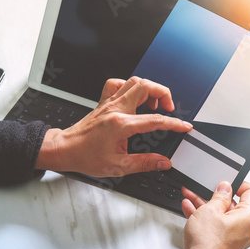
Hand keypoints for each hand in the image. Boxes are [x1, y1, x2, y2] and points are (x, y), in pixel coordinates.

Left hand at [35, 77, 191, 176]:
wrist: (65, 150)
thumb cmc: (86, 157)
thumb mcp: (118, 166)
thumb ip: (144, 163)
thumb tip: (163, 162)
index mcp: (120, 125)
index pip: (154, 120)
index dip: (174, 123)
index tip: (184, 126)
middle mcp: (115, 109)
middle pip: (145, 87)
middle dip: (164, 94)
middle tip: (169, 108)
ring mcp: (109, 103)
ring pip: (134, 82)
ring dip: (149, 89)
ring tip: (155, 105)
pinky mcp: (103, 102)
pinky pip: (118, 84)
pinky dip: (130, 87)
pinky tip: (134, 99)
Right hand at [176, 181, 249, 248]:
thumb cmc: (207, 246)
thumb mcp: (210, 210)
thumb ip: (220, 195)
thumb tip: (225, 187)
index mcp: (248, 218)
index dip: (238, 183)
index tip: (226, 180)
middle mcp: (245, 229)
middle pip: (234, 204)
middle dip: (215, 194)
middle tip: (204, 187)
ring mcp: (234, 238)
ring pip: (222, 215)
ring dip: (206, 204)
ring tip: (191, 195)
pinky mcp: (223, 244)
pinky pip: (216, 226)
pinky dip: (204, 217)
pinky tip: (190, 209)